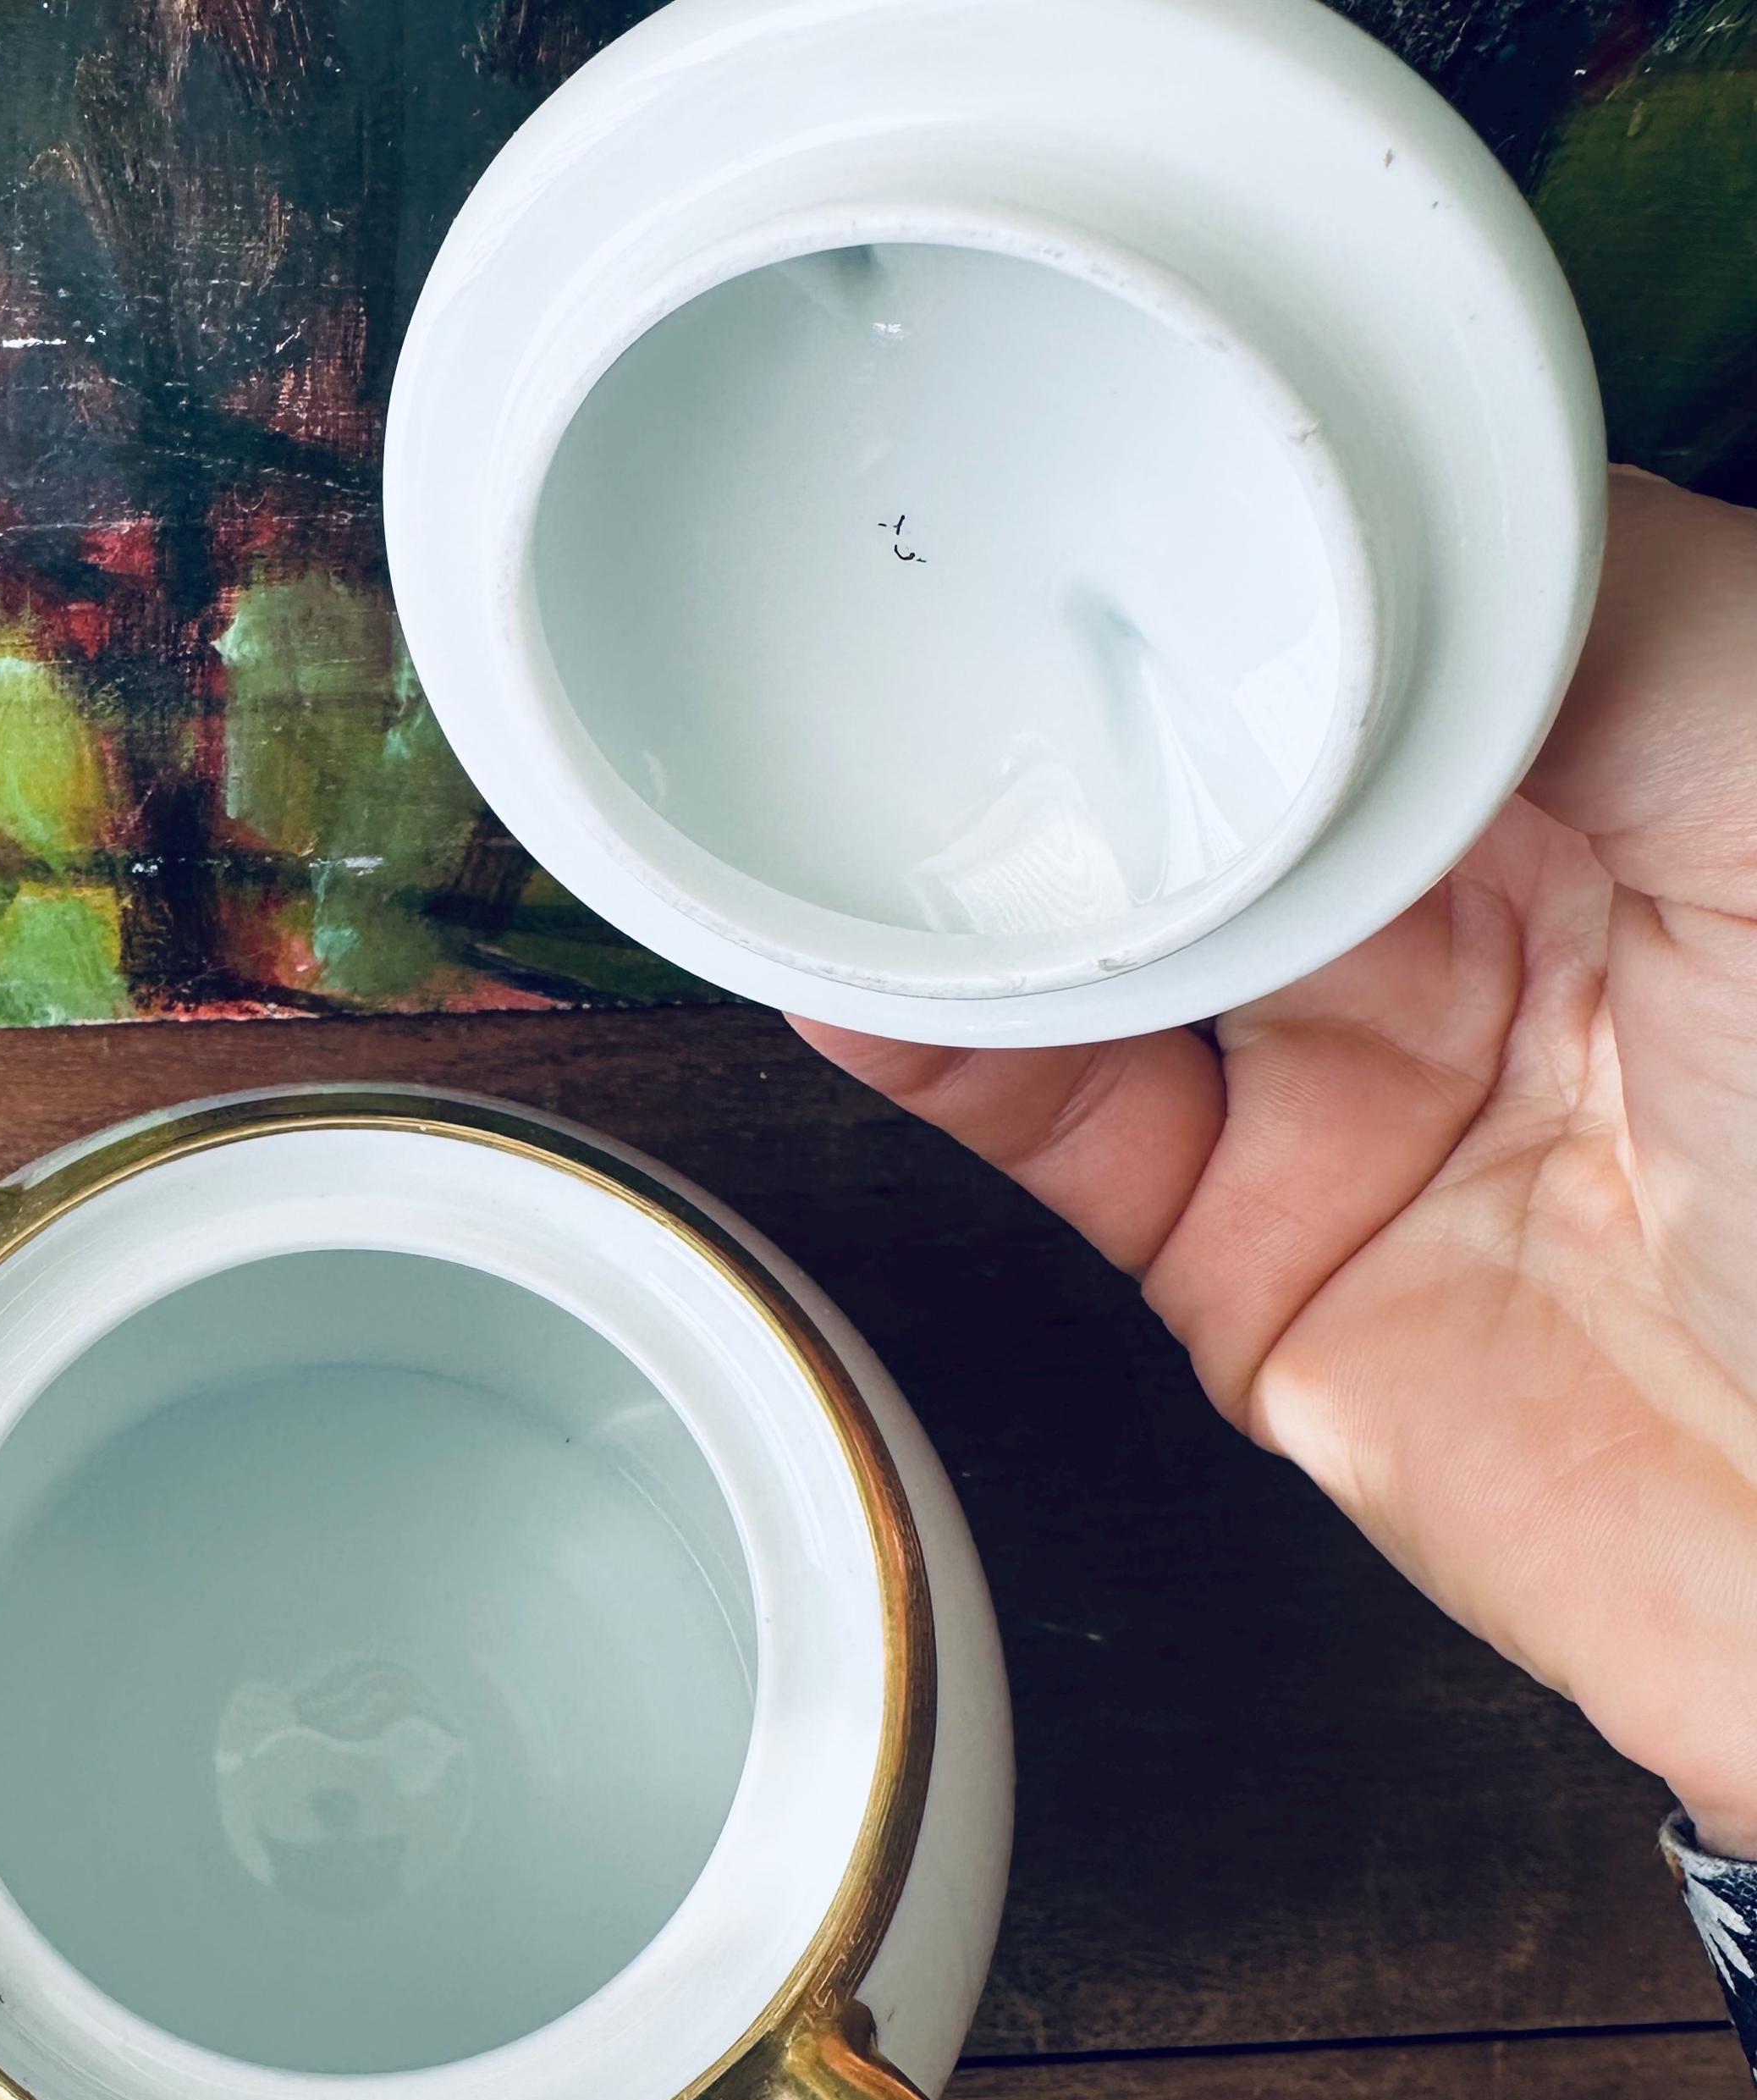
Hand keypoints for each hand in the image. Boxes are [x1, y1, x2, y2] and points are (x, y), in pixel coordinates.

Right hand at [797, 470, 1756, 1851]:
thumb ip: (1609, 623)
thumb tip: (1399, 499)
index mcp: (1609, 787)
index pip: (1366, 640)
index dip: (1234, 575)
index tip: (1095, 496)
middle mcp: (1463, 933)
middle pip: (1205, 789)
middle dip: (1067, 717)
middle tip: (912, 635)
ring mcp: (1341, 1098)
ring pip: (1105, 952)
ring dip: (971, 886)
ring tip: (837, 803)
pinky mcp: (1243, 1255)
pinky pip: (1065, 1131)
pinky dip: (945, 1059)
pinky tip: (859, 985)